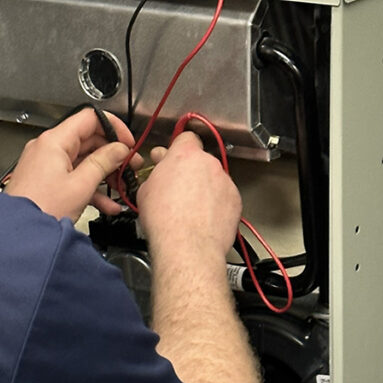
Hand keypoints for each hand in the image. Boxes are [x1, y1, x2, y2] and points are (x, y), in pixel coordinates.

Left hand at [5, 108, 140, 221]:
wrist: (19, 235)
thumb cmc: (41, 209)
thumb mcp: (81, 185)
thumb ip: (103, 162)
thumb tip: (120, 149)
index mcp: (54, 141)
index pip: (90, 118)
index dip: (114, 127)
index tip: (128, 142)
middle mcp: (47, 148)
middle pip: (88, 140)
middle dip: (112, 154)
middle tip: (130, 165)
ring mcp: (45, 164)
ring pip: (82, 160)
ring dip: (104, 173)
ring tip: (121, 186)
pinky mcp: (45, 181)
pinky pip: (73, 177)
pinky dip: (90, 186)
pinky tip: (106, 203)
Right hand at [136, 131, 241, 258]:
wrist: (187, 246)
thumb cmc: (164, 220)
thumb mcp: (146, 190)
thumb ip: (156, 173)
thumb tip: (159, 172)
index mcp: (185, 155)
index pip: (186, 137)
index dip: (179, 147)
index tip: (175, 156)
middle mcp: (208, 163)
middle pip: (200, 160)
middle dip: (191, 171)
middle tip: (178, 188)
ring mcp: (225, 181)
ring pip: (214, 179)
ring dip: (205, 188)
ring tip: (191, 208)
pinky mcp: (235, 199)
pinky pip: (225, 196)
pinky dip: (217, 204)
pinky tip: (204, 217)